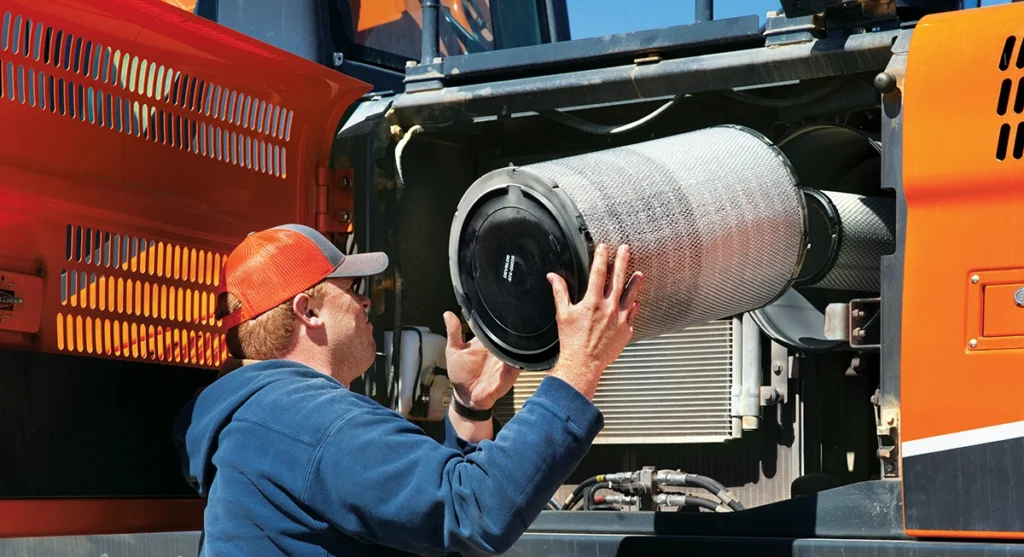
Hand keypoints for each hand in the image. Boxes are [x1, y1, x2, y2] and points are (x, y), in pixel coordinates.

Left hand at [443, 311, 520, 409]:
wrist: (467, 396)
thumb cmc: (461, 373)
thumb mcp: (454, 350)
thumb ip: (454, 332)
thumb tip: (447, 314)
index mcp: (487, 341)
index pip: (497, 326)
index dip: (500, 319)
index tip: (500, 311)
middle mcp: (499, 350)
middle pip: (511, 336)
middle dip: (511, 331)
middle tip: (505, 329)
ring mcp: (506, 361)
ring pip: (518, 349)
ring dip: (515, 346)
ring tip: (507, 345)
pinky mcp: (511, 374)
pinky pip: (518, 365)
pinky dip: (516, 362)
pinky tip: (509, 360)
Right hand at [547, 244, 643, 399]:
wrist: (583, 363)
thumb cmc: (572, 341)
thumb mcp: (563, 314)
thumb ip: (560, 292)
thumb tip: (553, 277)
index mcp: (592, 302)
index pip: (598, 273)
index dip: (601, 257)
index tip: (604, 247)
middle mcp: (609, 308)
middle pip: (618, 278)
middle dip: (622, 260)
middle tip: (625, 249)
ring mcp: (620, 319)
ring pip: (630, 295)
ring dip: (635, 282)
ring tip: (639, 273)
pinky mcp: (627, 330)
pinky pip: (633, 314)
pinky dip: (635, 305)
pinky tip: (636, 300)